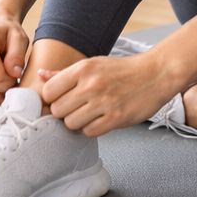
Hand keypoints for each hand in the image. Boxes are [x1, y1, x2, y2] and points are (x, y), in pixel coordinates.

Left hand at [37, 52, 176, 137]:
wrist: (156, 74)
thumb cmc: (122, 70)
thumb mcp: (93, 64)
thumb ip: (65, 73)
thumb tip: (41, 75)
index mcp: (83, 69)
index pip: (48, 91)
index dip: (51, 99)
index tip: (60, 100)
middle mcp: (91, 85)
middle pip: (58, 110)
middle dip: (64, 112)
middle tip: (76, 108)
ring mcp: (104, 102)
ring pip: (71, 124)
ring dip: (78, 122)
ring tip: (90, 114)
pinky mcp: (116, 118)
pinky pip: (90, 132)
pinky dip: (93, 129)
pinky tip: (101, 119)